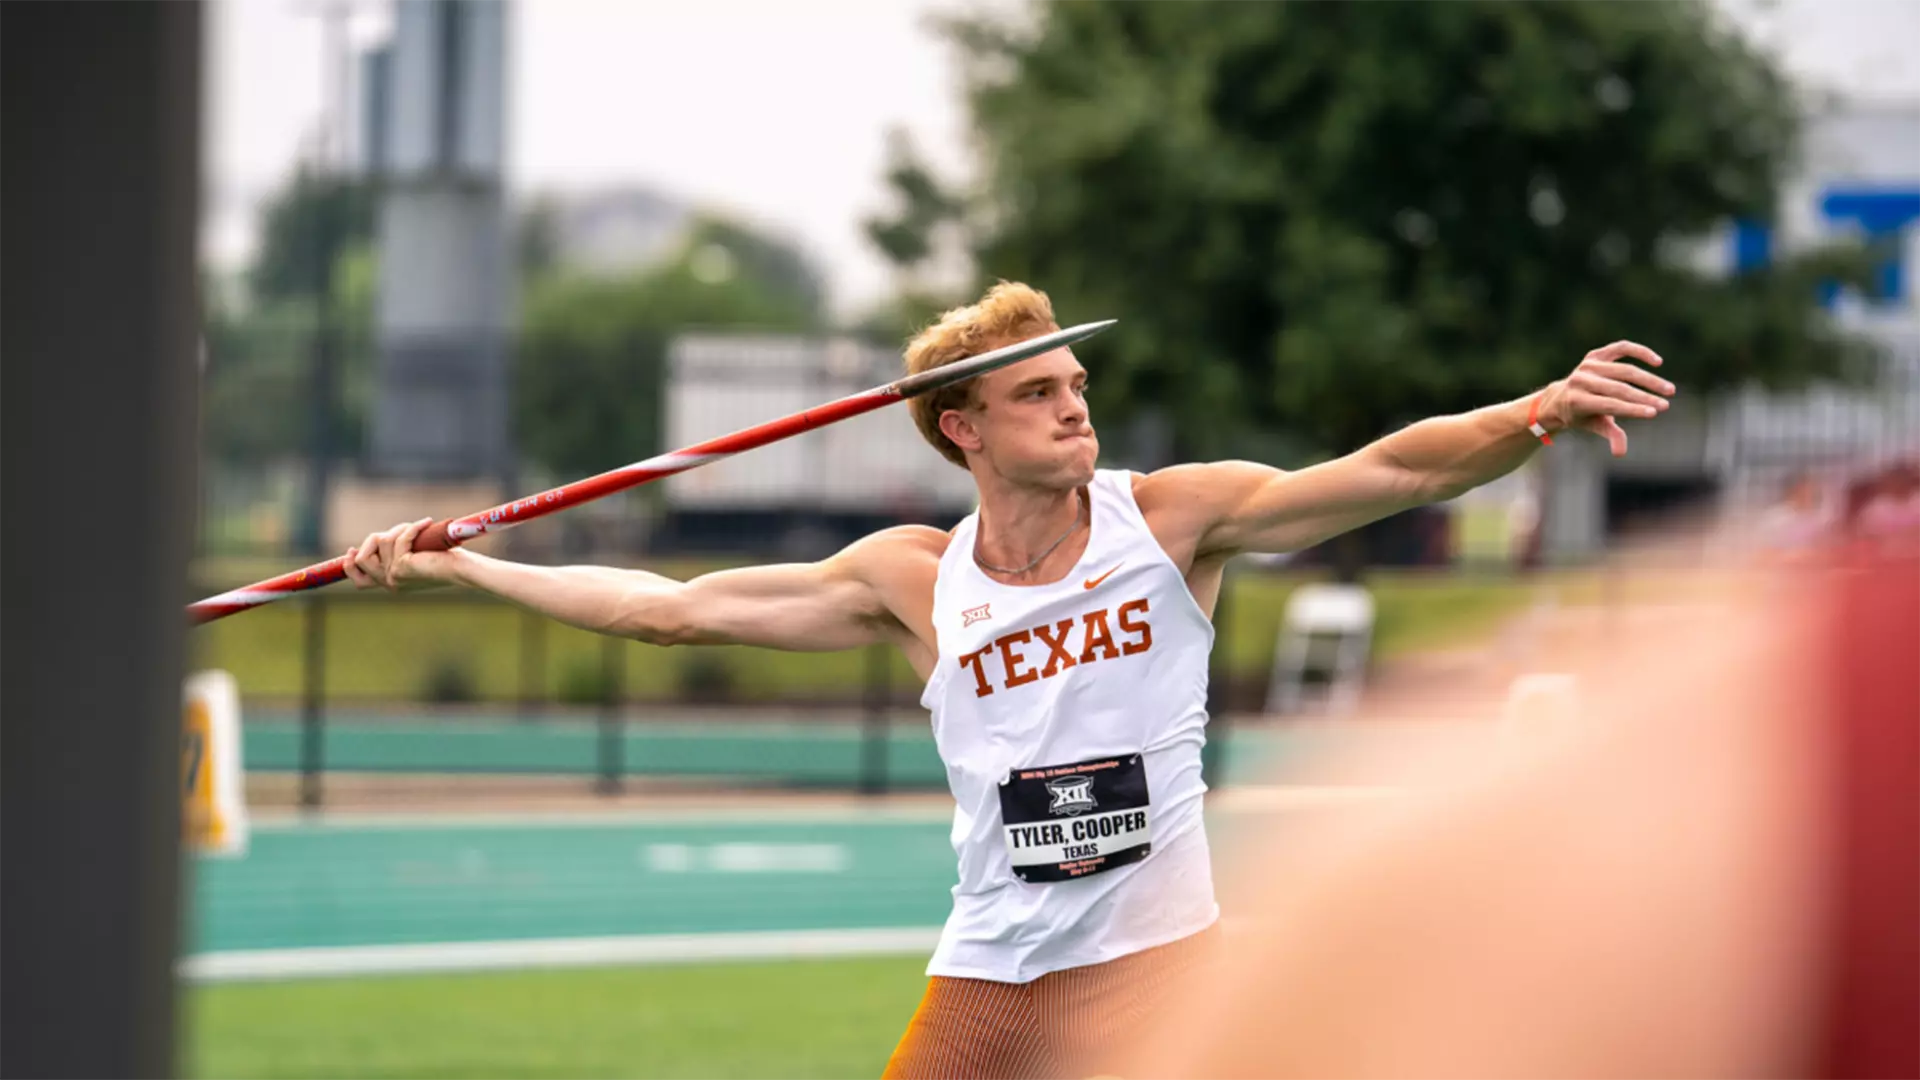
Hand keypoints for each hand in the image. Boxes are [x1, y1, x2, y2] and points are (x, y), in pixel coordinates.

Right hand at [341, 518, 459, 592]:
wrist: (463, 569)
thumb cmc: (445, 560)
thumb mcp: (413, 557)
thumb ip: (395, 554)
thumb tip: (377, 540)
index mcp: (391, 583)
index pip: (359, 581)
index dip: (349, 565)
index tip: (351, 549)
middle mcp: (390, 583)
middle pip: (361, 559)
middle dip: (374, 539)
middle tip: (399, 531)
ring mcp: (395, 576)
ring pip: (381, 542)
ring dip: (400, 529)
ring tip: (420, 527)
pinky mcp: (403, 567)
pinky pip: (399, 538)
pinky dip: (413, 527)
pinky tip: (427, 523)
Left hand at [1538, 341, 1674, 456]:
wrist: (1560, 397)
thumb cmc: (1582, 415)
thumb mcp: (1594, 426)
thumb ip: (1610, 435)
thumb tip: (1620, 453)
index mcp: (1577, 400)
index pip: (1610, 404)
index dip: (1632, 408)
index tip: (1654, 413)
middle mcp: (1580, 380)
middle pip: (1619, 388)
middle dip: (1644, 397)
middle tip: (1666, 405)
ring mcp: (1588, 365)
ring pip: (1624, 370)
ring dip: (1649, 380)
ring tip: (1669, 390)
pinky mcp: (1595, 354)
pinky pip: (1621, 349)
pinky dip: (1640, 352)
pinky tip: (1658, 362)